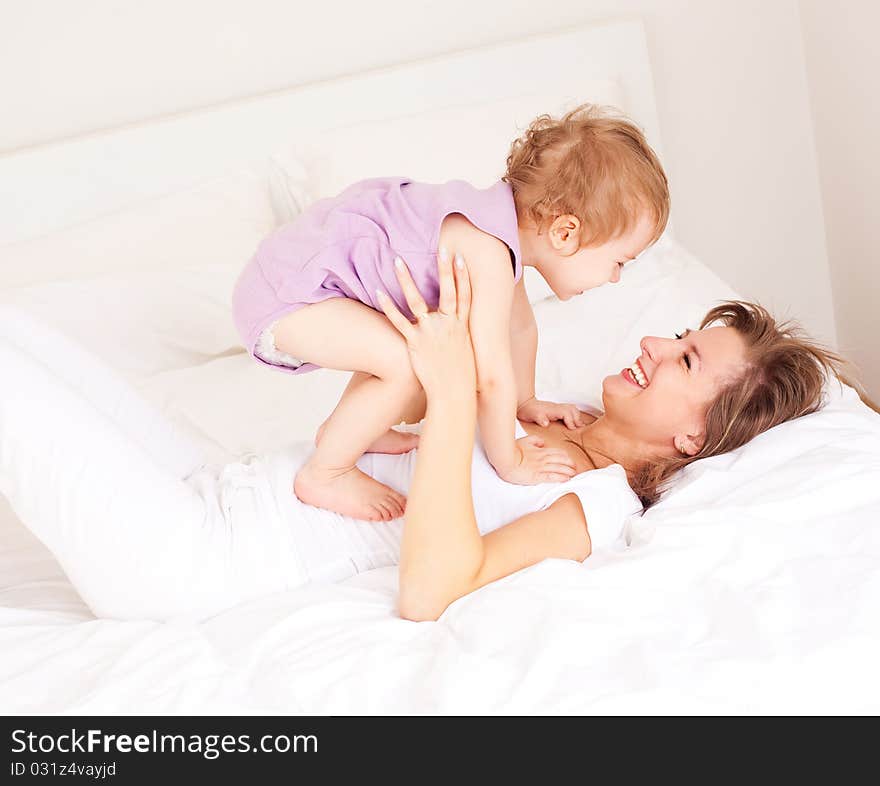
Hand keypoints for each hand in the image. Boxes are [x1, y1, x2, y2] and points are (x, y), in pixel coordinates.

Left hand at [376, 249, 474, 396]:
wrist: (453, 394)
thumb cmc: (460, 374)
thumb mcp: (465, 349)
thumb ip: (459, 333)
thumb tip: (456, 323)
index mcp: (462, 326)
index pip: (464, 296)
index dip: (463, 276)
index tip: (459, 258)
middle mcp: (448, 325)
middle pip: (447, 292)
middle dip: (444, 269)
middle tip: (440, 247)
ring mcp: (431, 333)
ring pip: (417, 301)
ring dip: (407, 280)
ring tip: (398, 261)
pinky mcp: (415, 343)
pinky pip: (398, 321)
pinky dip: (388, 307)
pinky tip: (378, 292)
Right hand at [498, 434, 577, 484]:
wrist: (505, 459)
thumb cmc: (512, 450)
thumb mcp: (525, 441)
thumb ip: (535, 440)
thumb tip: (543, 442)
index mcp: (540, 450)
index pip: (557, 452)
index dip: (565, 456)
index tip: (570, 460)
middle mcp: (543, 458)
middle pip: (561, 460)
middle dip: (570, 464)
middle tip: (576, 468)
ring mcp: (540, 467)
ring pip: (558, 468)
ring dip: (568, 471)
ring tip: (573, 474)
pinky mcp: (537, 476)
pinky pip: (551, 477)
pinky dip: (560, 478)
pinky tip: (566, 479)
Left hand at [517, 397, 585, 428]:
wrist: (524, 404)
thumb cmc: (528, 410)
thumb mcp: (532, 415)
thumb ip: (539, 418)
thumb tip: (546, 423)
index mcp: (553, 409)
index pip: (567, 413)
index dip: (571, 421)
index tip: (572, 428)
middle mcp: (557, 407)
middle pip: (573, 409)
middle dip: (577, 418)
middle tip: (577, 428)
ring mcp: (557, 408)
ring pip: (572, 408)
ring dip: (576, 416)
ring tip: (578, 426)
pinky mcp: (557, 410)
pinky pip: (569, 410)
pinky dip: (573, 415)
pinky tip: (573, 422)